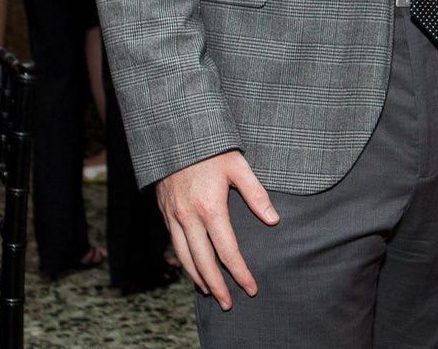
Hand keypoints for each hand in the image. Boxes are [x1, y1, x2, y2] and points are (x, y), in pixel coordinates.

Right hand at [155, 149, 278, 308]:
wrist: (175, 134)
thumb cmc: (211, 148)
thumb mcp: (238, 165)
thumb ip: (256, 194)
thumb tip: (273, 220)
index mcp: (210, 208)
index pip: (228, 251)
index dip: (240, 273)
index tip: (251, 288)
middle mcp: (189, 217)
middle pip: (204, 262)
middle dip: (217, 286)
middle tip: (229, 303)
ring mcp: (174, 216)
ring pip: (185, 258)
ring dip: (198, 278)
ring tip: (210, 291)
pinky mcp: (165, 212)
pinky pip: (174, 244)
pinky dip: (183, 261)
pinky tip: (191, 266)